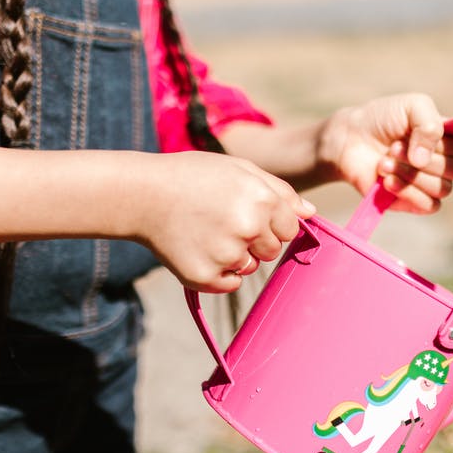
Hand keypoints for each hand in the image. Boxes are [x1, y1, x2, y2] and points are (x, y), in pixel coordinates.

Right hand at [135, 152, 314, 292]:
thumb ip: (279, 190)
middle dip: (254, 239)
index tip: (244, 210)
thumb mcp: (239, 169)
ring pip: (249, 267)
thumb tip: (310, 213)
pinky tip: (197, 248)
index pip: (288, 227)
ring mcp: (226, 255)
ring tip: (205, 231)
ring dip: (234, 256)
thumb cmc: (194, 177)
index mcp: (262, 200)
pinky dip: (217, 273)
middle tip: (220, 220)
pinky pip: (228, 283)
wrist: (143, 194)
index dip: (269, 220)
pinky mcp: (205, 276)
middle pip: (271, 250)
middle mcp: (249, 228)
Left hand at [318, 93, 452, 213]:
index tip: (435, 134)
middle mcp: (442, 163)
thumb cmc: (382, 119)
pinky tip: (386, 181)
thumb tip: (424, 159)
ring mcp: (428, 184)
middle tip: (394, 146)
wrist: (349, 139)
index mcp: (449, 139)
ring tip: (384, 161)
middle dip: (425, 157)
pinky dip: (407, 192)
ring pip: (442, 189)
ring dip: (411, 174)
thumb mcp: (411, 106)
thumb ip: (430, 123)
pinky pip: (428, 205)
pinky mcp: (412, 202)